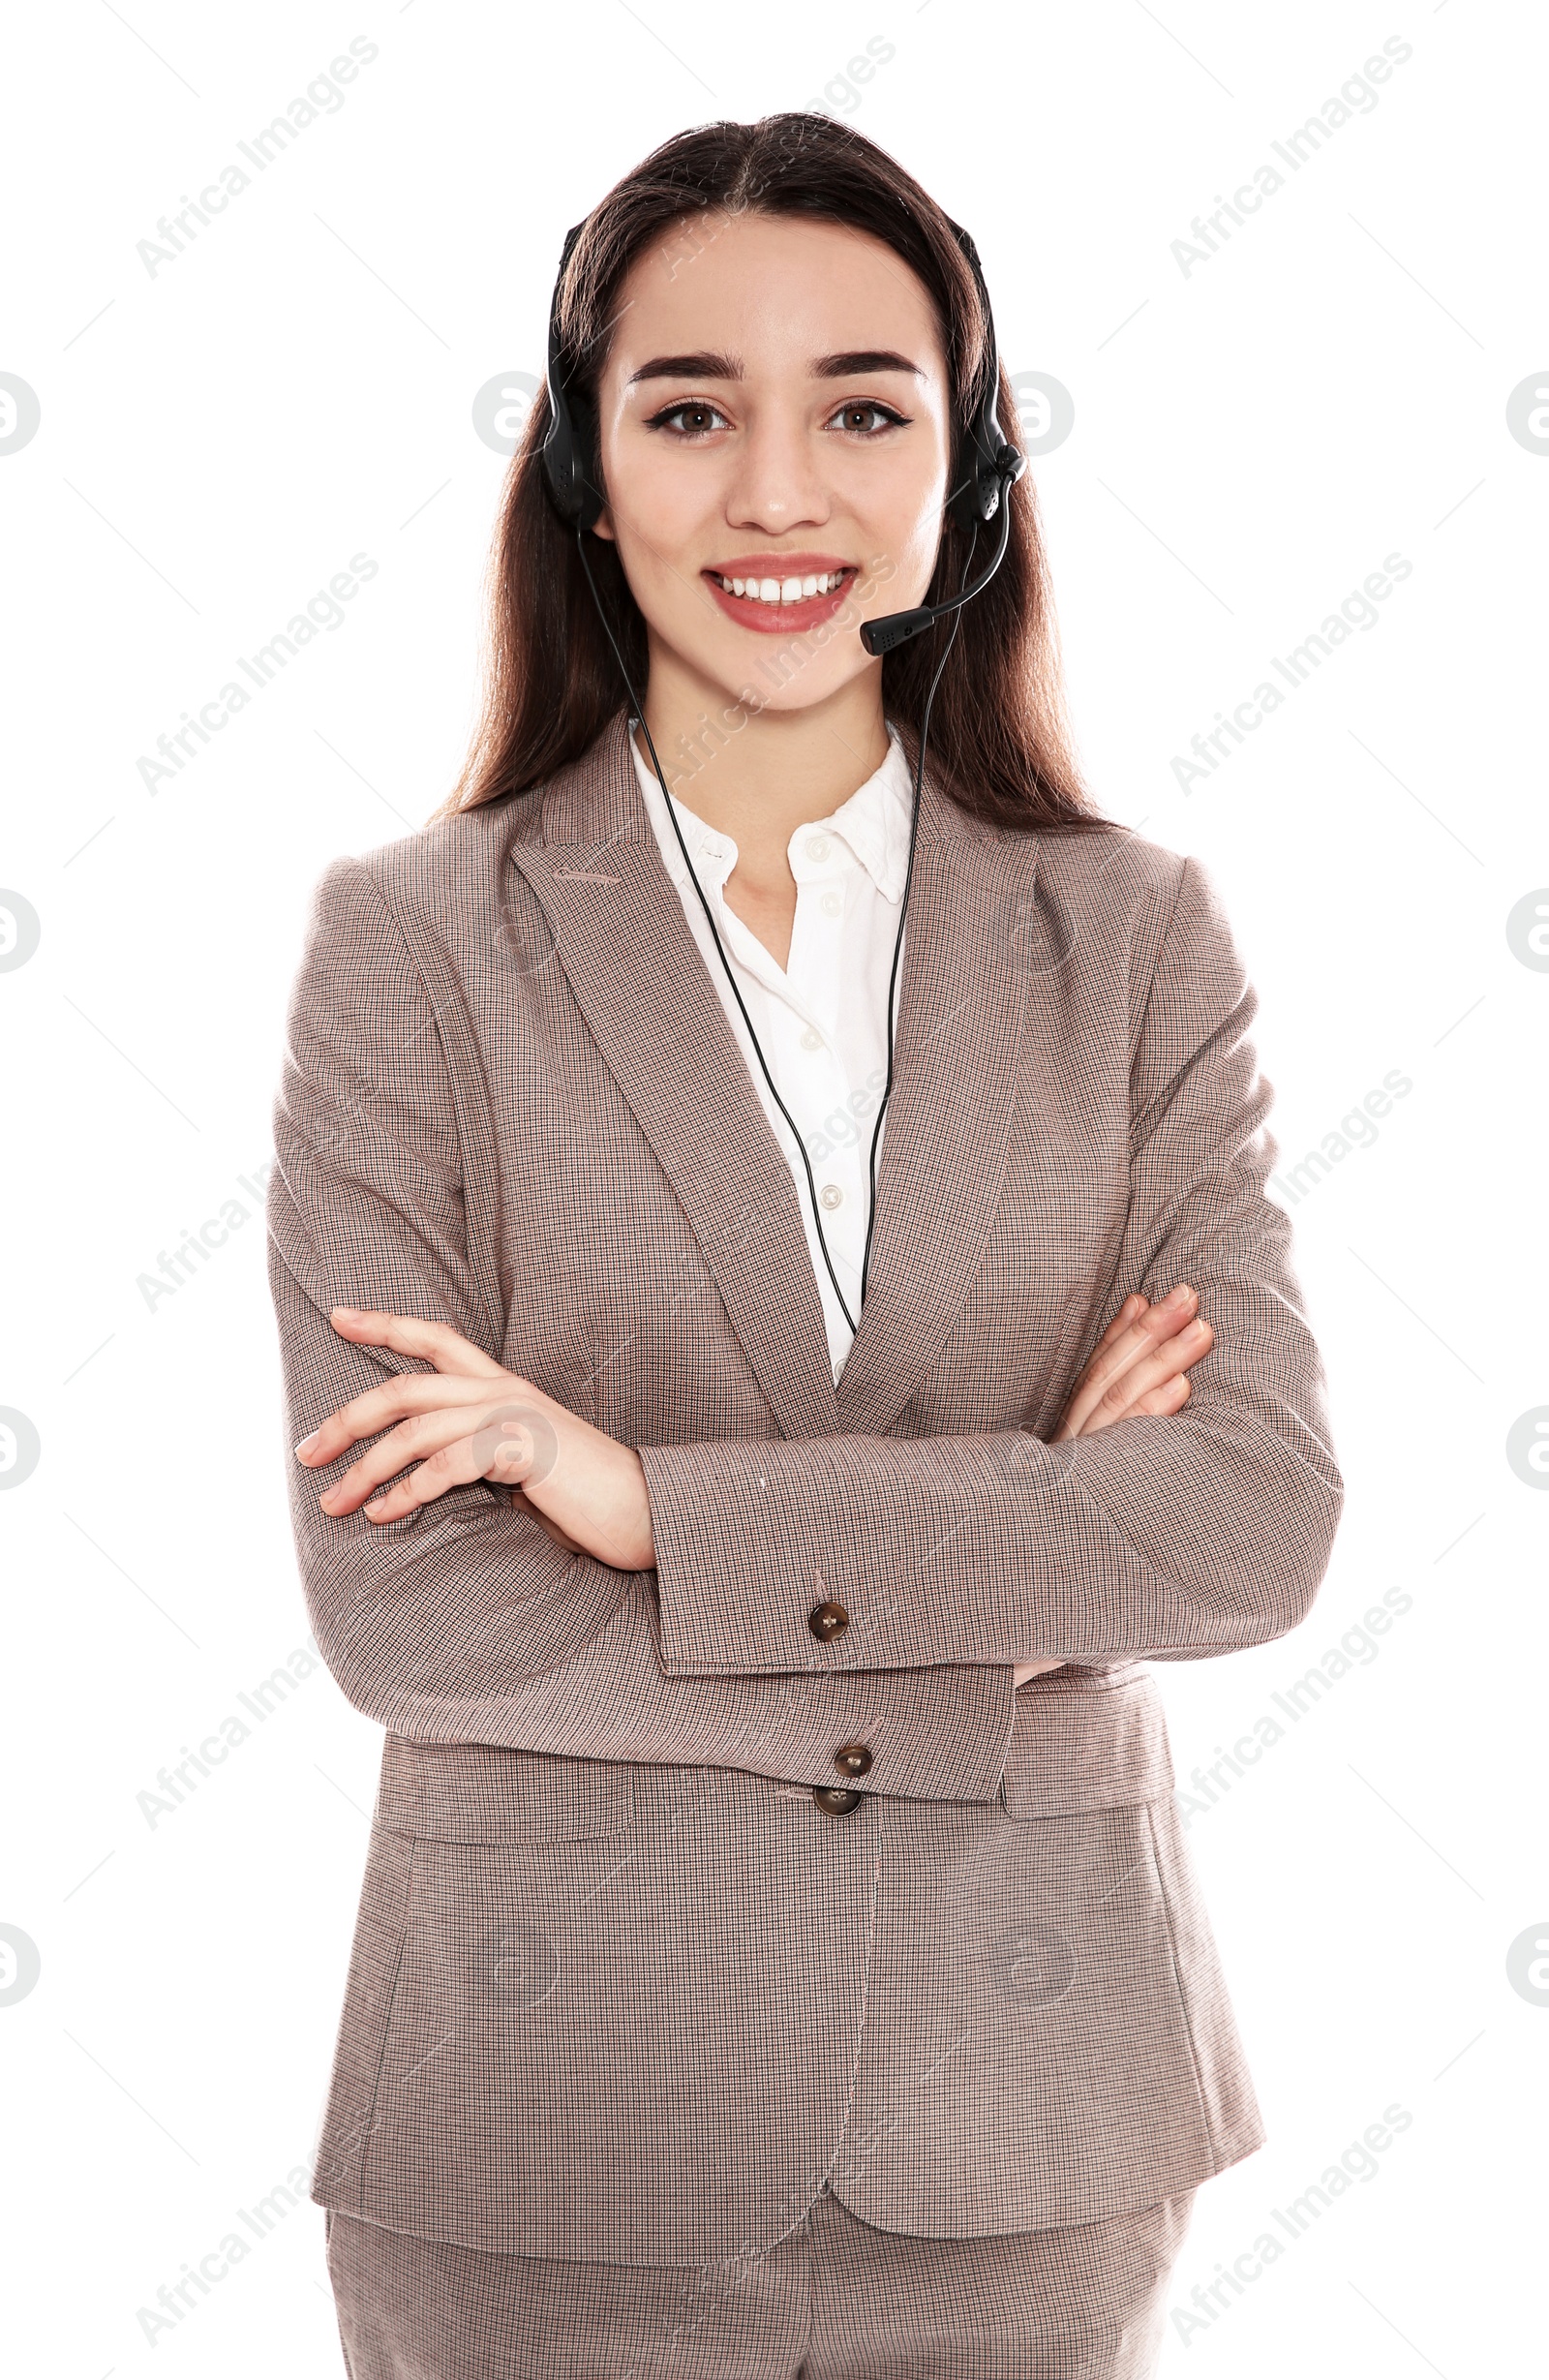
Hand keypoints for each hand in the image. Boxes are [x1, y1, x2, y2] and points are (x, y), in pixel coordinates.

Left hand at [294, 1308, 654, 1571]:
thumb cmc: (586, 1497)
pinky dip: (406, 1493)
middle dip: (345, 1419)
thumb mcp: (522, 1464)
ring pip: (414, 1430)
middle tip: (305, 1453)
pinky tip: (386, 1515)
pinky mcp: (524, 1451)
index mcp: (504, 1386)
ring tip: (335, 1503)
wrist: (649, 1510)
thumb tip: (423, 1474)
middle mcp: (504, 1392)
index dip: (385, 1324)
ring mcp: (515, 1418)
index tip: (337, 1316)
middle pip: (404, 1388)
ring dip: (365, 1470)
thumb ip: (478, 1454)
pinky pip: (446, 1466)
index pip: (436, 1339)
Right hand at [1011, 1285, 1212, 1685]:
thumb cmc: (1032, 1589)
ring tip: (1201, 1328)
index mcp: (1053, 1460)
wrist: (993, 1639)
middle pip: (1110, 1384)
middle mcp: (1060, 1464)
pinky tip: (1183, 1391)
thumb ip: (1077, 1484)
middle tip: (1190, 1293)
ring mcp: (1074, 1484)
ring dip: (1162, 1361)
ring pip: (1121, 1409)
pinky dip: (1152, 1417)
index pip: (1089, 1384)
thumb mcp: (1054, 1522)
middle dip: (1151, 1336)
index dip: (1118, 1339)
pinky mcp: (1083, 1507)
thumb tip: (1110, 1451)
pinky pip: (1123, 1454)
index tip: (1144, 1297)